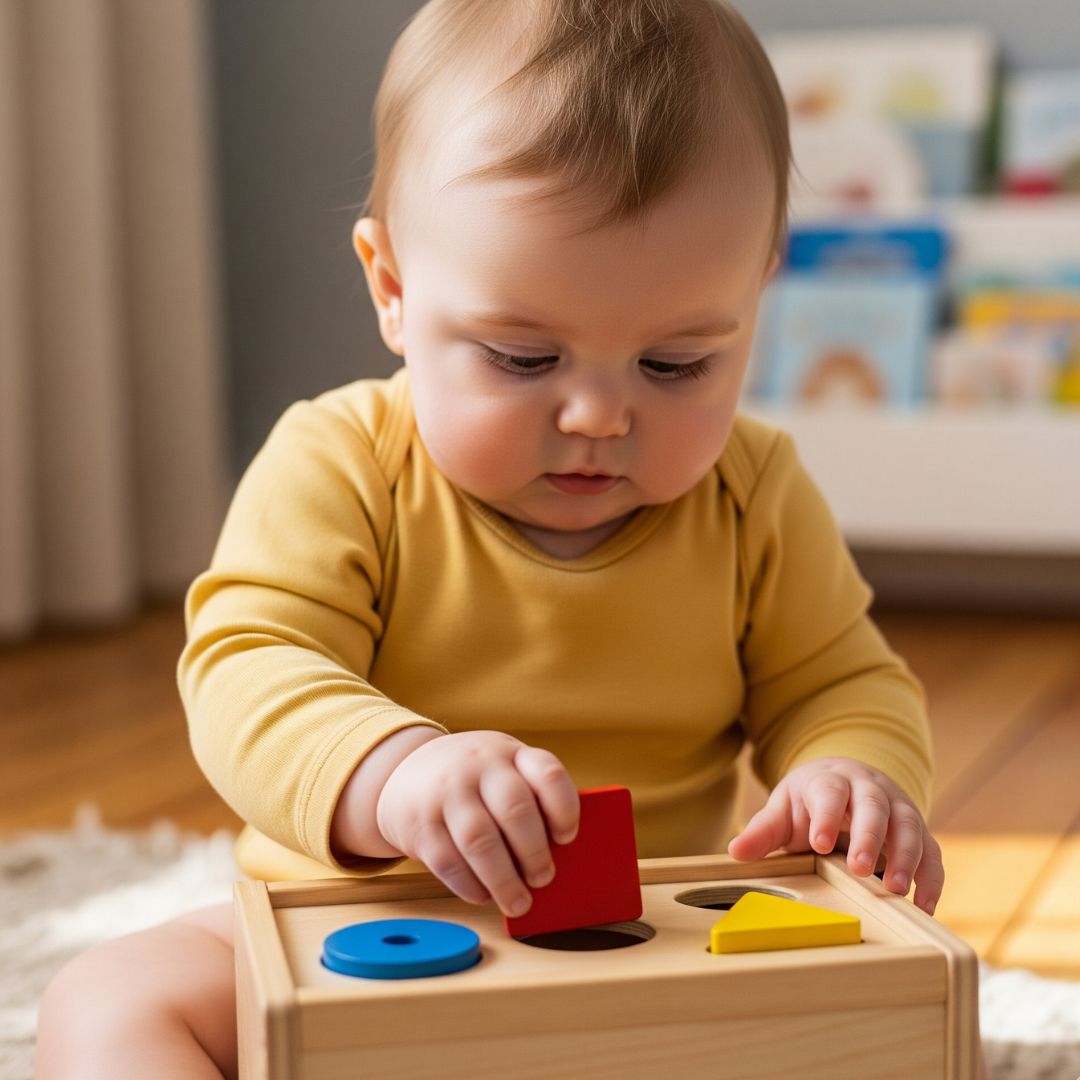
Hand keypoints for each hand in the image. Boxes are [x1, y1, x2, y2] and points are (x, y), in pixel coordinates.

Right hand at [375, 731, 579, 917]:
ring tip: (518, 903)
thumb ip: (530, 804)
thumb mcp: (503, 773)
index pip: (548, 774)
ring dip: (504, 880)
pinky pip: (448, 861)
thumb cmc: (474, 783)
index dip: (564, 810)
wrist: (408, 772)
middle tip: (543, 879)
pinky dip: (470, 886)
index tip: (567, 839)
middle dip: (534, 853)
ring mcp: (445, 792)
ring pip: (479, 840)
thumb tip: (554, 862)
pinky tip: (484, 895)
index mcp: (511, 754)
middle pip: (515, 810)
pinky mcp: (418, 823)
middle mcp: (478, 766)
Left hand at [727, 757, 943, 915]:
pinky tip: (924, 906)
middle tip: (858, 867)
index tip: (816, 842)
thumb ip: (762, 830)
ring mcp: (898, 808)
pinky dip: (931, 879)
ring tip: (894, 890)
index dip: (824, 815)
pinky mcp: (919, 832)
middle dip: (868, 836)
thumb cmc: (810, 800)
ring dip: (905, 857)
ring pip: (909, 826)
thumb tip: (735, 851)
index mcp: (831, 781)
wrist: (845, 780)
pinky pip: (932, 853)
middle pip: (874, 806)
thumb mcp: (783, 809)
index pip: (829, 793)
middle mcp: (869, 790)